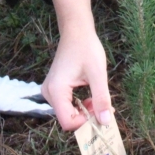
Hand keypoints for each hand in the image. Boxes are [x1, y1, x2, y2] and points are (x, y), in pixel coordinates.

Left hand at [0, 51, 53, 144]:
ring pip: (21, 87)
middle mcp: (6, 91)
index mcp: (4, 100)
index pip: (26, 105)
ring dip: (31, 90)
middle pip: (27, 93)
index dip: (39, 108)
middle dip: (40, 96)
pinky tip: (19, 86)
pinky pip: (14, 84)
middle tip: (54, 99)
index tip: (52, 109)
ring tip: (42, 92)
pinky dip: (21, 86)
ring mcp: (2, 84)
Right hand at [42, 0, 112, 130]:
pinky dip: (80, 105)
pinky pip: (66, 105)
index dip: (86, 123)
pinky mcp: (54, 88)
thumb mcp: (98, 74)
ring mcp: (50, 91)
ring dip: (85, 111)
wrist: (76, 32)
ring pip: (67, 113)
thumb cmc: (87, 49)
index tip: (101, 113)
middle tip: (103, 107)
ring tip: (98, 100)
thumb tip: (106, 122)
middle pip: (67, 119)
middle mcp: (48, 93)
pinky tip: (91, 98)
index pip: (68, 122)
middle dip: (87, 117)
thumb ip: (101, 99)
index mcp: (56, 91)